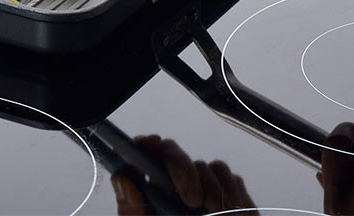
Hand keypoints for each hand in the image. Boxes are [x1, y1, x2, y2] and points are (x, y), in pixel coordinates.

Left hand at [110, 134, 254, 214]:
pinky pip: (231, 179)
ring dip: (212, 188)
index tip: (152, 144)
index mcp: (149, 194)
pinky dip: (231, 192)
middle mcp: (174, 187)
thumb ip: (132, 212)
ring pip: (206, 166)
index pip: (141, 156)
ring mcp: (202, 188)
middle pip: (173, 154)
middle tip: (192, 201)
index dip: (144, 145)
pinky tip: (231, 212)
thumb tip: (122, 178)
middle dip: (183, 170)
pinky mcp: (229, 194)